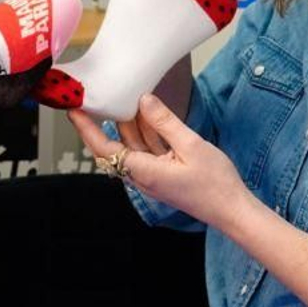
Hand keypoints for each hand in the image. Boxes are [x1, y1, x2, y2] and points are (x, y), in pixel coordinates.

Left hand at [68, 93, 248, 230]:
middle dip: (104, 121)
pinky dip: (147, 131)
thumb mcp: (190, 146)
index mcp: (143, 172)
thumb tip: (144, 100)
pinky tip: (149, 113)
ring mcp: (152, 175)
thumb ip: (165, 122)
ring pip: (133, 145)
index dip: (87, 129)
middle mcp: (142, 175)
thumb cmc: (215, 184)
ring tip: (124, 96)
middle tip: (97, 97)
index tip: (74, 110)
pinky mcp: (163, 173)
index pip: (104, 149)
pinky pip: (148, 149)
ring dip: (129, 123)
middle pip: (115, 145)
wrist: (233, 210)